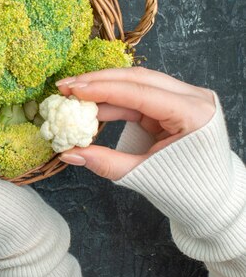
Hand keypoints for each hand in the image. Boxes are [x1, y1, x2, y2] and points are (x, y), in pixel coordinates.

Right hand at [56, 67, 215, 179]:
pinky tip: (88, 102)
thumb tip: (68, 154)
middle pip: (137, 79)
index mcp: (193, 114)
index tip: (73, 90)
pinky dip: (112, 98)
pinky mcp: (171, 103)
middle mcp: (192, 98)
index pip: (141, 92)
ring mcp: (183, 98)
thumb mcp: (142, 175)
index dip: (103, 89)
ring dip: (102, 86)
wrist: (212, 198)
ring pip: (136, 82)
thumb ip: (104, 162)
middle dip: (98, 81)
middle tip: (65, 87)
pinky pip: (137, 94)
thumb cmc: (185, 189)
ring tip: (71, 92)